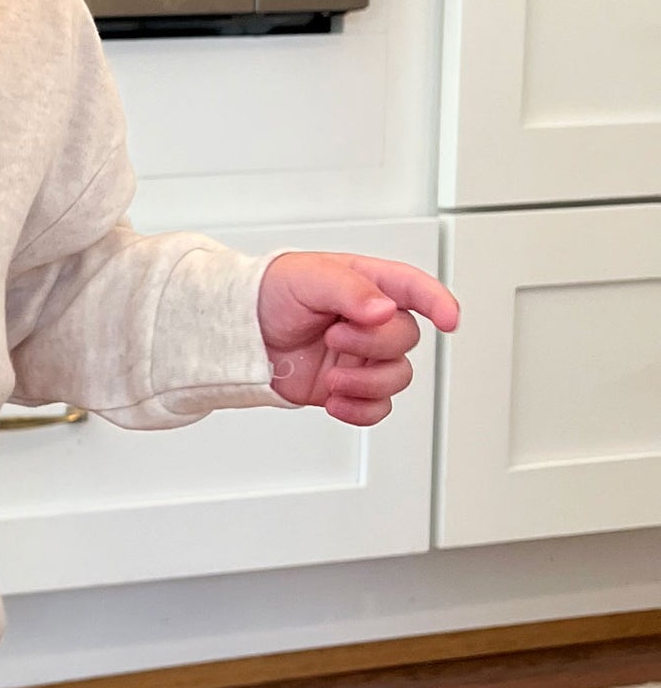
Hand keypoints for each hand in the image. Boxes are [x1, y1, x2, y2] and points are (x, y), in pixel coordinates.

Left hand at [257, 251, 459, 426]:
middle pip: (405, 338)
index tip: (449, 320)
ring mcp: (361, 356)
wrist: (238, 332)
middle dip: (373, 343)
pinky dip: (362, 410)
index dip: (438, 302)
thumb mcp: (307, 277)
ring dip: (369, 382)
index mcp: (366, 284)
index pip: (415, 288)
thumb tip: (383, 309)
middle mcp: (370, 321)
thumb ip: (348, 289)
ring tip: (332, 378)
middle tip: (333, 337)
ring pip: (398, 376)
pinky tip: (335, 401)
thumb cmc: (268, 292)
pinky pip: (378, 407)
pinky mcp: (348, 385)